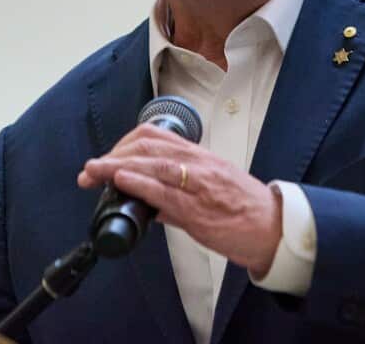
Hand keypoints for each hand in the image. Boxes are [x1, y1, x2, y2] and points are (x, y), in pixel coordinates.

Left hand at [77, 123, 281, 276]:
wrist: (274, 228)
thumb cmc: (247, 209)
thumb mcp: (214, 187)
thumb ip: (180, 191)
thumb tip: (149, 202)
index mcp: (200, 156)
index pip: (156, 136)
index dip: (125, 143)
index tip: (107, 157)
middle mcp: (198, 164)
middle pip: (148, 147)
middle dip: (113, 156)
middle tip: (90, 169)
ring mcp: (198, 184)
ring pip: (151, 165)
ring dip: (116, 166)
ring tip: (93, 171)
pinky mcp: (197, 209)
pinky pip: (163, 191)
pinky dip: (139, 183)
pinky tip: (121, 181)